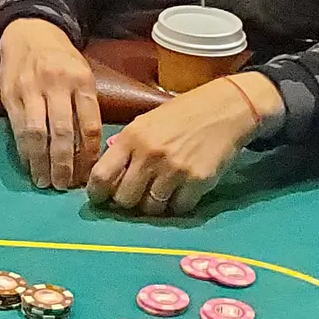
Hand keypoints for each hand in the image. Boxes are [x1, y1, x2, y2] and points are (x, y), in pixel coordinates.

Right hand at [0, 18, 101, 189]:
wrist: (29, 30)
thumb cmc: (61, 58)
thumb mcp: (83, 74)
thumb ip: (87, 105)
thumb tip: (91, 150)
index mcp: (81, 80)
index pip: (88, 124)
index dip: (89, 154)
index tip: (88, 175)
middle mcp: (56, 83)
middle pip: (62, 132)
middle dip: (64, 163)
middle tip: (64, 186)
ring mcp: (30, 88)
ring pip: (36, 132)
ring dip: (40, 161)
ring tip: (45, 181)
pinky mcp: (9, 93)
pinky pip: (18, 127)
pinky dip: (24, 149)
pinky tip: (29, 162)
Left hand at [87, 73, 281, 215]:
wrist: (222, 109)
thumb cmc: (179, 116)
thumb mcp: (144, 124)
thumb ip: (124, 149)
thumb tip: (104, 179)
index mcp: (130, 137)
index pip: (101, 176)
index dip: (96, 193)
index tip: (100, 199)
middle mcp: (149, 154)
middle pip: (125, 198)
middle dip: (127, 202)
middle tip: (135, 196)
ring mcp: (174, 169)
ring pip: (151, 209)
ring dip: (153, 206)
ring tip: (159, 193)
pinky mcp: (198, 181)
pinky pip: (178, 208)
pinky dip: (177, 205)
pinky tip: (180, 192)